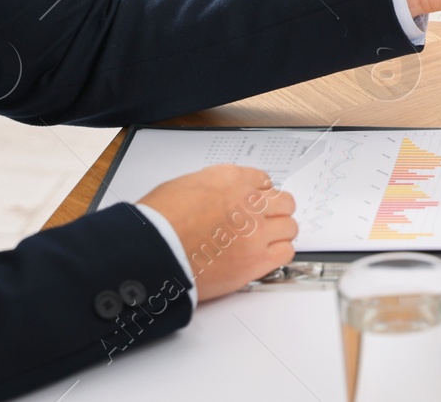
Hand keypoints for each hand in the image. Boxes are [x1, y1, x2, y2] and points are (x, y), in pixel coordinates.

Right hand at [137, 164, 297, 301]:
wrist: (151, 254)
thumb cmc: (157, 223)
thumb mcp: (183, 186)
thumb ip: (212, 188)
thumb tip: (220, 197)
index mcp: (231, 178)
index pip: (264, 180)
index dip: (260, 194)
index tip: (257, 203)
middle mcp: (248, 202)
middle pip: (284, 202)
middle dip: (275, 211)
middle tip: (265, 221)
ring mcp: (255, 232)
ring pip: (289, 227)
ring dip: (279, 232)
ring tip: (265, 240)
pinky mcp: (255, 261)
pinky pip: (285, 252)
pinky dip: (279, 252)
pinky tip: (266, 254)